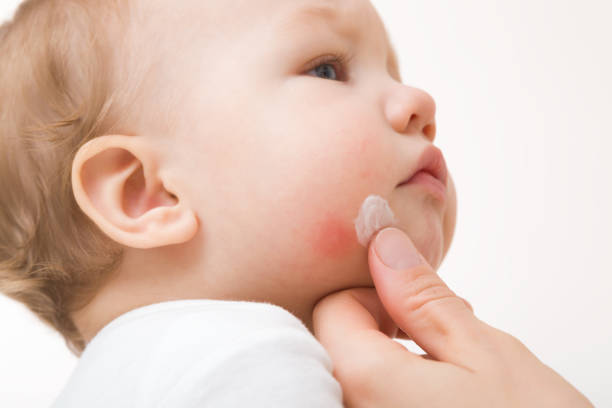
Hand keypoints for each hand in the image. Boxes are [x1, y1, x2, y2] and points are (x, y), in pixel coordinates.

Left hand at [313, 227, 592, 407]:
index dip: (374, 296)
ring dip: (390, 363)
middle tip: (437, 340)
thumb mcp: (484, 353)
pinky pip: (366, 405)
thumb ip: (422, 297)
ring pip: (352, 377)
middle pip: (335, 344)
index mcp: (363, 383)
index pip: (331, 308)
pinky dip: (392, 392)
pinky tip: (438, 400)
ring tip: (445, 374)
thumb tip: (384, 244)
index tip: (413, 307)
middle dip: (382, 329)